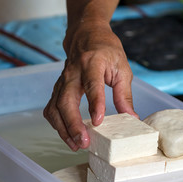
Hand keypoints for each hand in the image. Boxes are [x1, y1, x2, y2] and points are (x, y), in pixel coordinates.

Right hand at [43, 23, 137, 150]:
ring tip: (75, 144)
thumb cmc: (106, 51)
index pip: (92, 85)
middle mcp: (73, 72)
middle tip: (83, 141)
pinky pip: (51, 108)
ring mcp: (62, 80)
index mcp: (93, 63)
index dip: (94, 104)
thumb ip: (124, 94)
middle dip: (73, 124)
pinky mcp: (57, 88)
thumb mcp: (122, 68)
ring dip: (63, 128)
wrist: (86, 35)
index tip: (97, 122)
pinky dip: (57, 123)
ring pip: (55, 107)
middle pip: (66, 100)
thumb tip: (131, 118)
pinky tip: (66, 134)